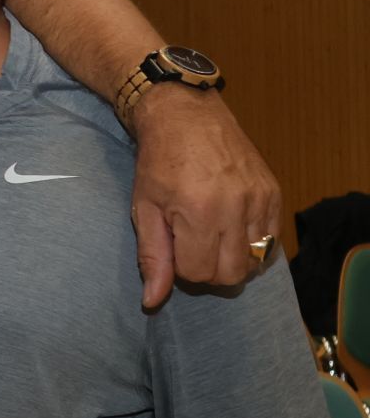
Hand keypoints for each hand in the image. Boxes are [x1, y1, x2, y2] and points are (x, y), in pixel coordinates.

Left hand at [129, 84, 281, 307]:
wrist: (185, 116)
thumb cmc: (158, 162)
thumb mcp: (143, 209)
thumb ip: (152, 257)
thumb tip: (153, 301)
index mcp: (199, 213)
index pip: (200, 274)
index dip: (182, 268)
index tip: (173, 247)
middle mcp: (236, 208)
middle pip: (232, 274)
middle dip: (209, 270)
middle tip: (192, 245)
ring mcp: (260, 199)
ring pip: (255, 261)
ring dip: (232, 258)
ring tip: (211, 233)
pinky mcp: (274, 193)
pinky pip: (272, 239)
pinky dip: (253, 243)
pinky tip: (231, 225)